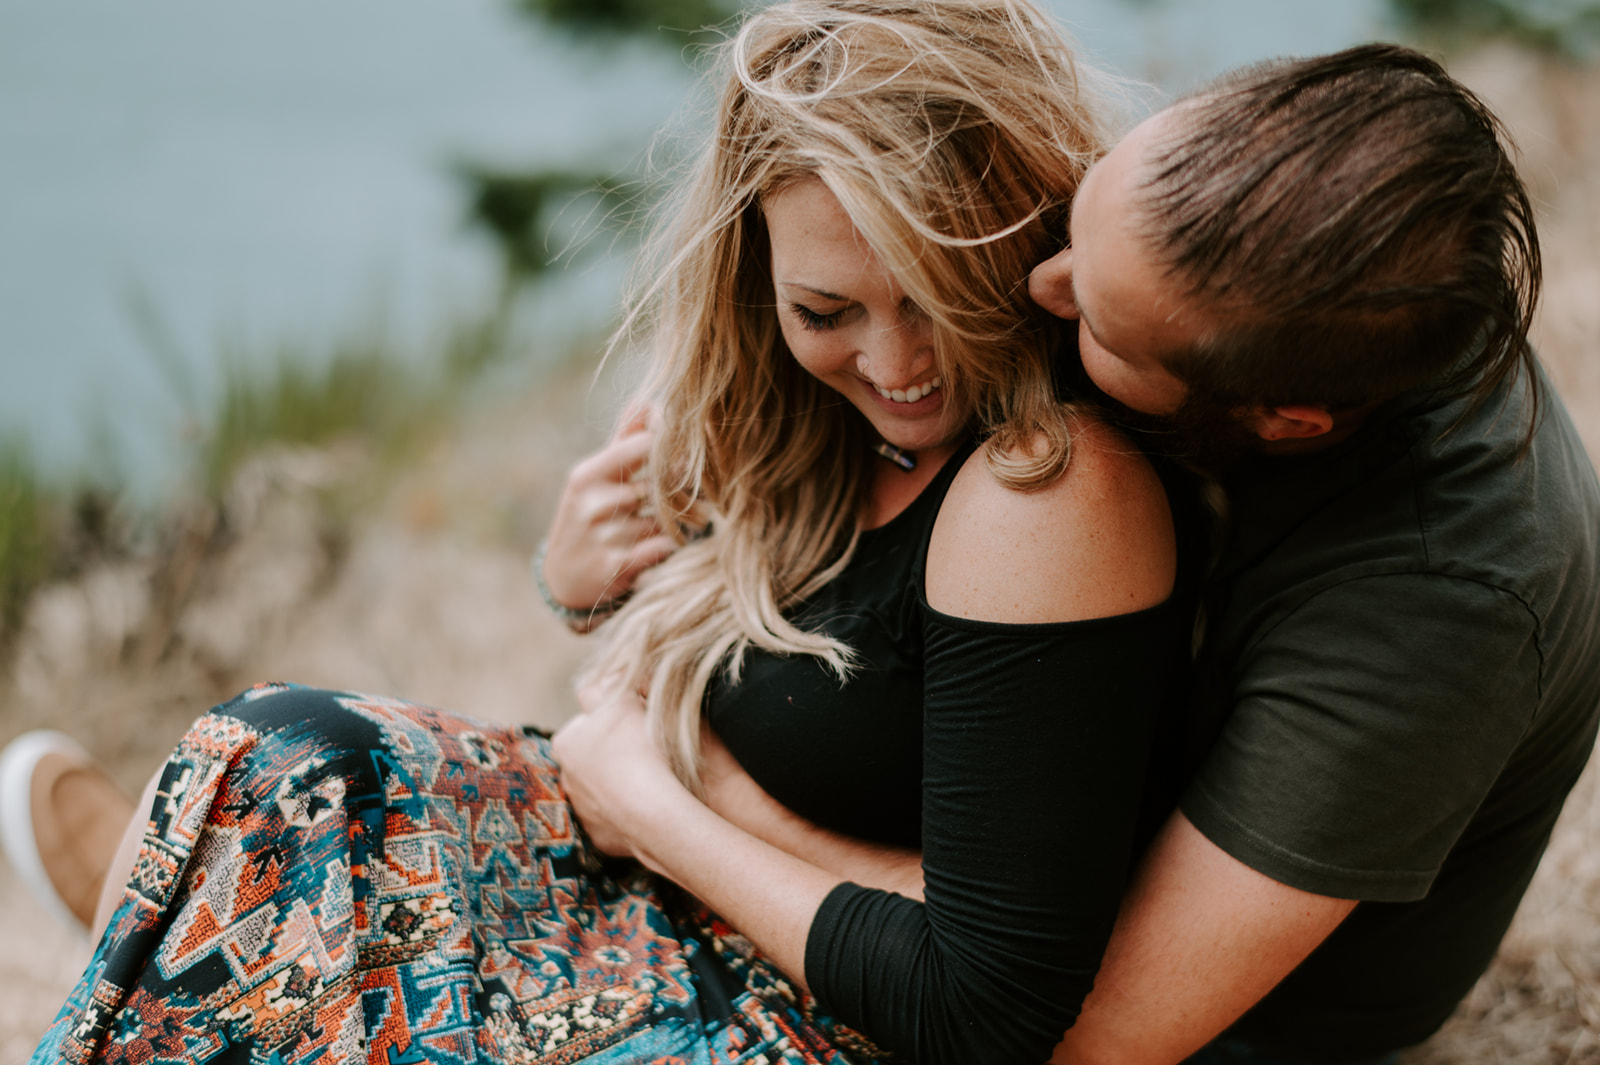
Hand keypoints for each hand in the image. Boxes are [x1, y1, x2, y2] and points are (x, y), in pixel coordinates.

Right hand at [541, 406, 677, 611]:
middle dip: (680, 491)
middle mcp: (592, 504)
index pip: (643, 445)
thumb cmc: (588, 518)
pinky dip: (668, 547)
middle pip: (660, 485)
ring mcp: (603, 537)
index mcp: (587, 476)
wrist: (562, 580)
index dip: (670, 450)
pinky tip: (660, 546)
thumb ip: (624, 440)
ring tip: (674, 524)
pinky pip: (662, 547)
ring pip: (664, 520)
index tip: (682, 459)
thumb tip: (646, 401)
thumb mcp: (596, 479)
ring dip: (677, 523)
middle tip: (692, 495)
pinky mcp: (616, 567)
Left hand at [552, 677, 688, 861]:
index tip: (637, 721)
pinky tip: (651, 806)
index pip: (590, 721)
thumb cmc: (641, 749)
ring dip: (621, 783)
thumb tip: (611, 670)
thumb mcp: (625, 700)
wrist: (656, 813)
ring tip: (653, 779)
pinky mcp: (602, 838)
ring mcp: (583, 811)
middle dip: (614, 752)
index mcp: (567, 741)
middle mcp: (566, 778)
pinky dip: (629, 813)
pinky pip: (616, 819)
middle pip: (595, 756)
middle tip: (648, 749)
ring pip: (604, 788)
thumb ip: (612, 681)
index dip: (615, 718)